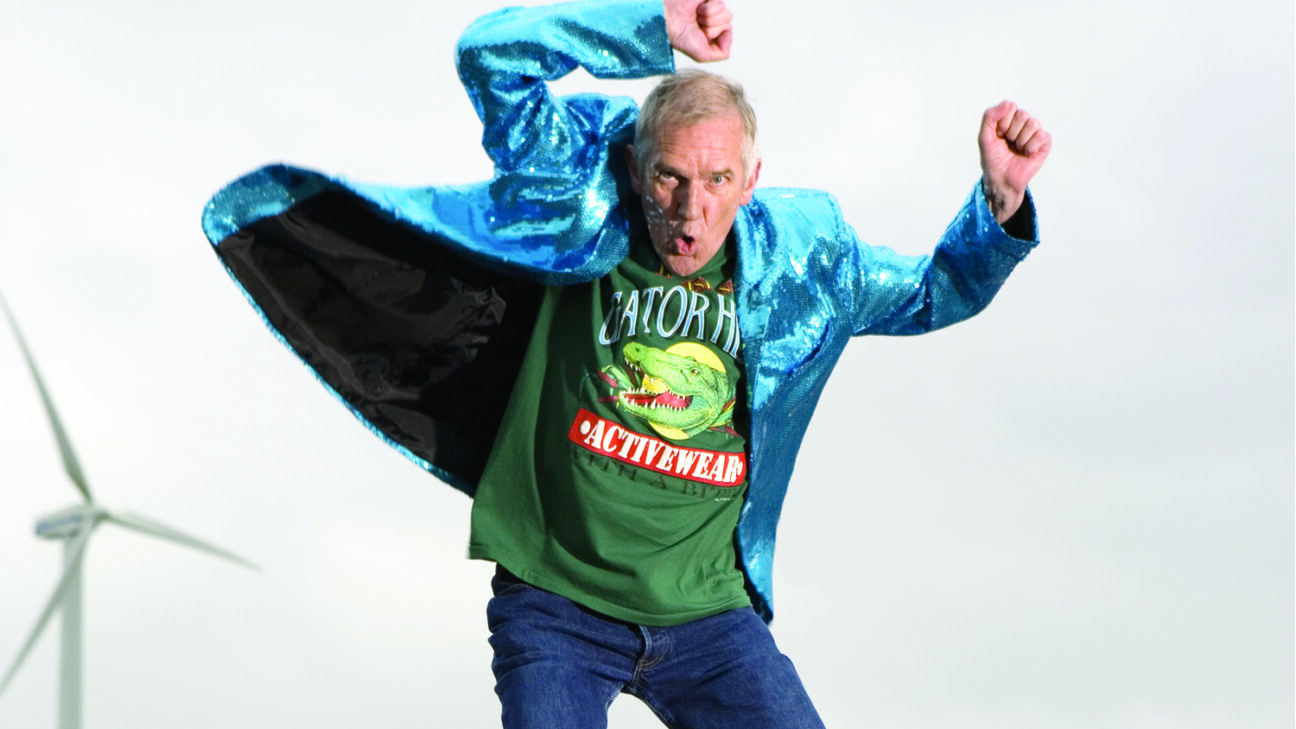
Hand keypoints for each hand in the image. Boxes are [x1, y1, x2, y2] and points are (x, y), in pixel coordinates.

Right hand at [664, 0, 732, 61]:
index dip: (717, 36)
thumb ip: (722, 53)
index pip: (728, 34)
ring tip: (696, 18)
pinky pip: (721, 3)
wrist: (668, 19)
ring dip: (710, 18)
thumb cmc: (680, 37)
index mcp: (712, 34)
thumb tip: (730, 34)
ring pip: (727, 13)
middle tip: (697, 26)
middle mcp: (713, 20)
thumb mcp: (702, 55)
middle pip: (728, 23)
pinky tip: (698, 9)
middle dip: (712, 27)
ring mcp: (711, 7)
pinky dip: (709, 8)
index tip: (702, 37)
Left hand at [978, 100, 1050, 223]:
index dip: (1003, 122)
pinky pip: (1041, 136)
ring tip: (1017, 149)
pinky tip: (1026, 153)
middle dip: (1011, 132)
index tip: (998, 135)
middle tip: (1008, 143)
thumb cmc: (993, 159)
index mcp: (1009, 119)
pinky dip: (1030, 147)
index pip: (1010, 106)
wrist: (1000, 179)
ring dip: (1021, 140)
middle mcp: (1023, 123)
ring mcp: (1035, 132)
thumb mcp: (984, 137)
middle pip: (1022, 114)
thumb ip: (990, 116)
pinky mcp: (1044, 143)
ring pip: (1033, 123)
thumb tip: (1008, 102)